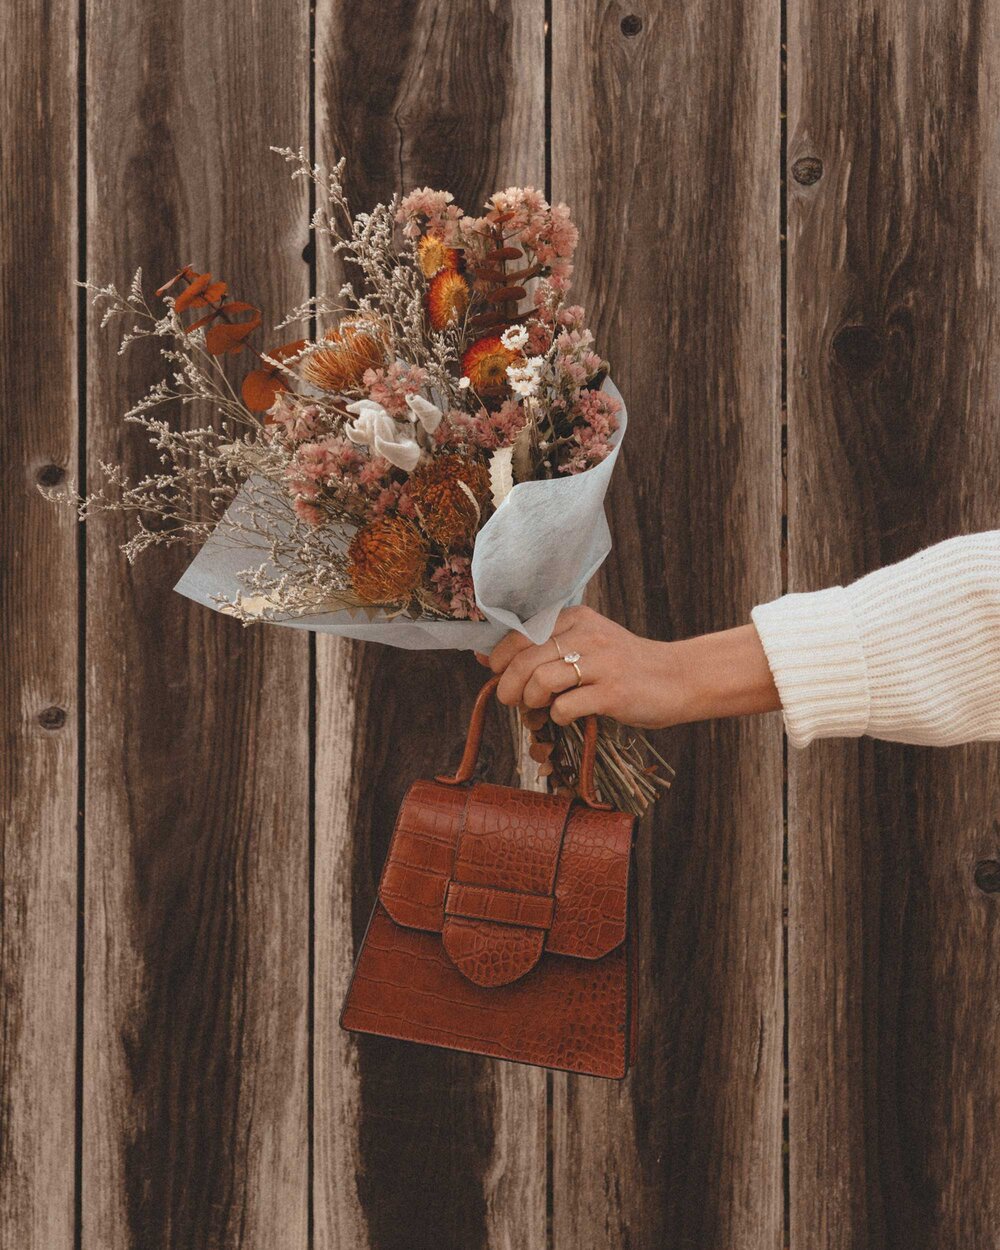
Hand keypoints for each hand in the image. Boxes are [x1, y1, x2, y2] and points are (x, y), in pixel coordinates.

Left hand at [477, 605, 780, 729]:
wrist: (678, 679)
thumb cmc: (625, 666)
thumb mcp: (588, 643)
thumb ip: (545, 647)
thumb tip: (489, 659)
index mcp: (576, 618)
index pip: (520, 633)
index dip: (499, 658)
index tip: (497, 674)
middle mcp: (587, 634)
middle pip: (524, 659)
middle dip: (508, 686)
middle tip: (510, 701)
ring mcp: (601, 663)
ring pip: (540, 681)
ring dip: (529, 702)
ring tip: (537, 709)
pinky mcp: (613, 692)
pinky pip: (565, 707)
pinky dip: (557, 717)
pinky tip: (566, 717)